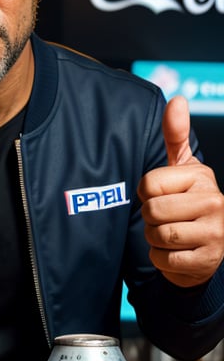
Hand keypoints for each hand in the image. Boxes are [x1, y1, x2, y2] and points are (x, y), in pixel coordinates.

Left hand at [138, 95, 223, 286]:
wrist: (205, 250)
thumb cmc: (187, 203)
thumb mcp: (182, 169)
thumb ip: (176, 136)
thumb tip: (177, 99)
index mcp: (202, 177)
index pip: (149, 184)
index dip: (146, 193)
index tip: (162, 196)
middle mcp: (214, 202)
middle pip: (152, 211)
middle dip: (150, 219)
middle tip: (165, 219)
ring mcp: (214, 233)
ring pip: (157, 235)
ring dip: (155, 239)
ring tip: (171, 234)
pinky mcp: (206, 260)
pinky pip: (163, 259)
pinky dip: (161, 259)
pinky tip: (175, 253)